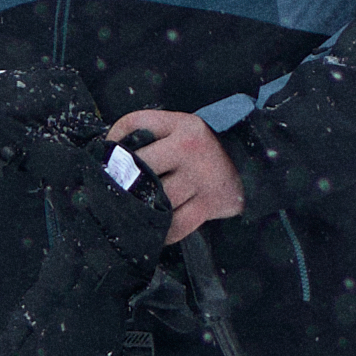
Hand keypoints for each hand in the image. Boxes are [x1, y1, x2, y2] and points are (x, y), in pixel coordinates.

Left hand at [104, 108, 244, 240]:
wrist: (251, 165)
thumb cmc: (203, 148)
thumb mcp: (180, 127)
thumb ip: (146, 131)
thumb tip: (105, 151)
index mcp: (184, 125)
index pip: (134, 123)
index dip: (112, 141)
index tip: (104, 157)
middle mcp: (193, 149)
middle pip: (139, 168)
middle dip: (122, 181)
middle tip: (110, 192)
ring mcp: (203, 178)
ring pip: (156, 199)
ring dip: (140, 209)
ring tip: (128, 212)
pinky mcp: (211, 204)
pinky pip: (176, 225)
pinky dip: (162, 232)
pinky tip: (154, 229)